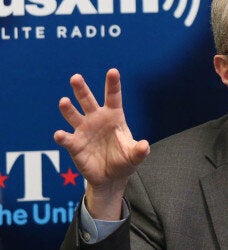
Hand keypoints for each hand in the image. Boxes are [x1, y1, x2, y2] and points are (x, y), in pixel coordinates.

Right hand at [54, 69, 149, 219]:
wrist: (110, 177)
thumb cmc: (124, 161)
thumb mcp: (135, 157)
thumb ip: (140, 151)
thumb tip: (145, 145)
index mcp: (114, 117)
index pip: (113, 97)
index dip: (113, 84)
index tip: (113, 71)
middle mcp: (96, 119)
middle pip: (88, 100)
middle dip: (81, 89)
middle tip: (76, 77)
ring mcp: (84, 130)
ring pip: (73, 115)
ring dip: (68, 108)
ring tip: (64, 101)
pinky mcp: (74, 144)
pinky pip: (67, 138)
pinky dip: (62, 136)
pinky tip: (60, 134)